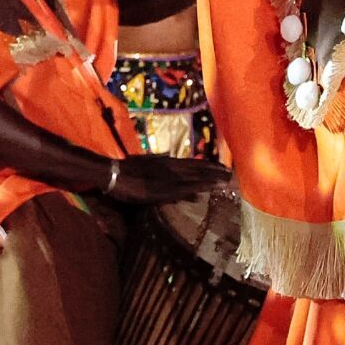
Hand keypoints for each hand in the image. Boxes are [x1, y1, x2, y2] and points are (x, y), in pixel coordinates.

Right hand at [106, 153, 232, 205]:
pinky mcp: (160, 190)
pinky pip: (182, 189)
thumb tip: (169, 154)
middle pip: (197, 169)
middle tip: (231, 175)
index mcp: (167, 161)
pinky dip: (195, 188)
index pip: (193, 163)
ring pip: (193, 178)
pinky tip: (207, 191)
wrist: (112, 174)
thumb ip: (159, 158)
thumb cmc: (126, 168)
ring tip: (226, 182)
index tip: (222, 167)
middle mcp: (170, 168)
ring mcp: (166, 179)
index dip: (209, 165)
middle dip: (214, 172)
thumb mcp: (145, 159)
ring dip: (210, 179)